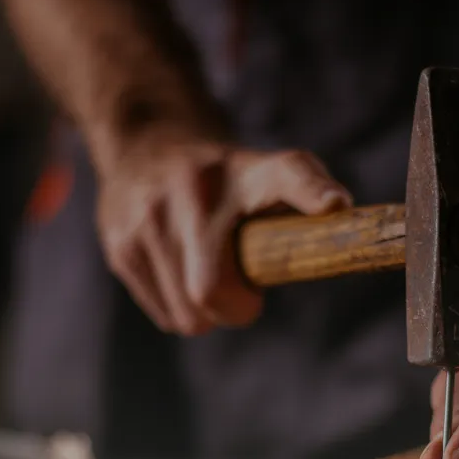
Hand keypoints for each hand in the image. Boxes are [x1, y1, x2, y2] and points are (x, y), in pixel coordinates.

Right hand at [95, 133, 351, 334]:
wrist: (147, 142)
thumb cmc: (224, 177)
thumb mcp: (269, 172)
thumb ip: (307, 191)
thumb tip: (338, 209)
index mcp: (247, 170)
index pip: (288, 174)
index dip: (313, 191)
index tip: (335, 205)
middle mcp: (193, 189)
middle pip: (211, 292)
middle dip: (233, 307)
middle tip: (240, 291)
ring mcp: (148, 218)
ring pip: (187, 315)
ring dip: (205, 312)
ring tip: (206, 275)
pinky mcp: (120, 245)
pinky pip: (165, 315)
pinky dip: (179, 309)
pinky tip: (178, 273)